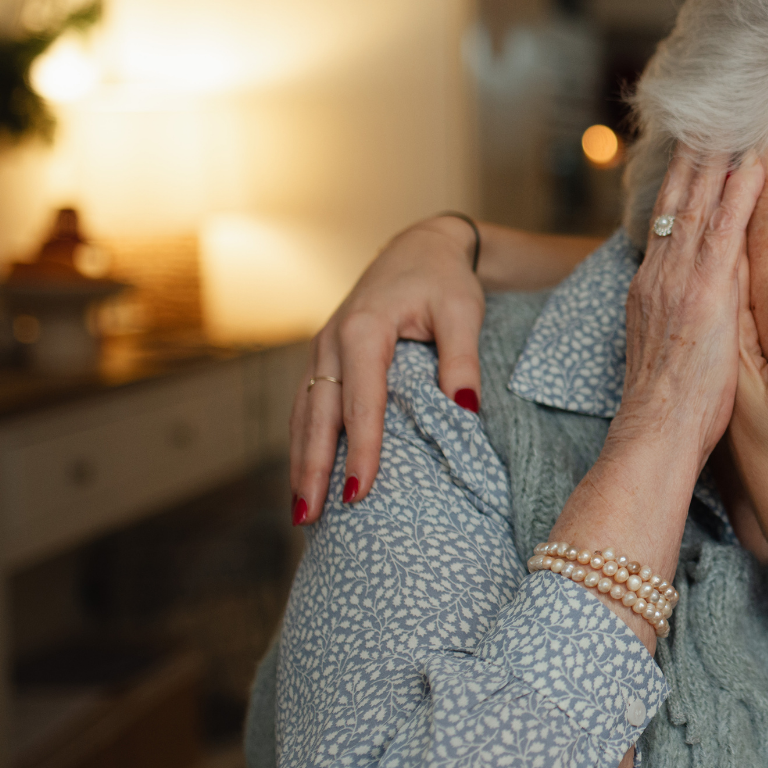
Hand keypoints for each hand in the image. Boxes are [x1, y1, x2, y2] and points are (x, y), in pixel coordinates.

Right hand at [291, 216, 482, 524]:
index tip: (360, 493)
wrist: (420, 248)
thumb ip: (462, 360)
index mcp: (364, 329)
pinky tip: (305, 478)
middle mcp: (332, 342)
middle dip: (312, 469)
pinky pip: (308, 407)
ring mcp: (322, 351)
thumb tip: (466, 411)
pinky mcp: (324, 359)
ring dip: (300, 463)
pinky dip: (303, 444)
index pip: (361, 402)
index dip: (361, 450)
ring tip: (302, 514)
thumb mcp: (463, 312)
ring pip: (304, 415)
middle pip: (318, 416)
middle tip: (310, 519)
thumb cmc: (445, 280)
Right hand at [609, 151, 765, 472]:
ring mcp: (679, 283)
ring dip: (714, 160)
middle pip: (677, 202)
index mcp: (651, 290)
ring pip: (697, 205)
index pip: (668, 224)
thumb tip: (694, 301)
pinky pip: (723, 232)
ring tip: (733, 120)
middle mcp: (660, 277)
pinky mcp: (704, 295)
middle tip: (709, 113)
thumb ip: (680, 319)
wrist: (656, 436)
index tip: (694, 149)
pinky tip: (753, 166)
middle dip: (693, 157)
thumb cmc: (669, 411)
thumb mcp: (668, 353)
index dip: (680, 184)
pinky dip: (736, 194)